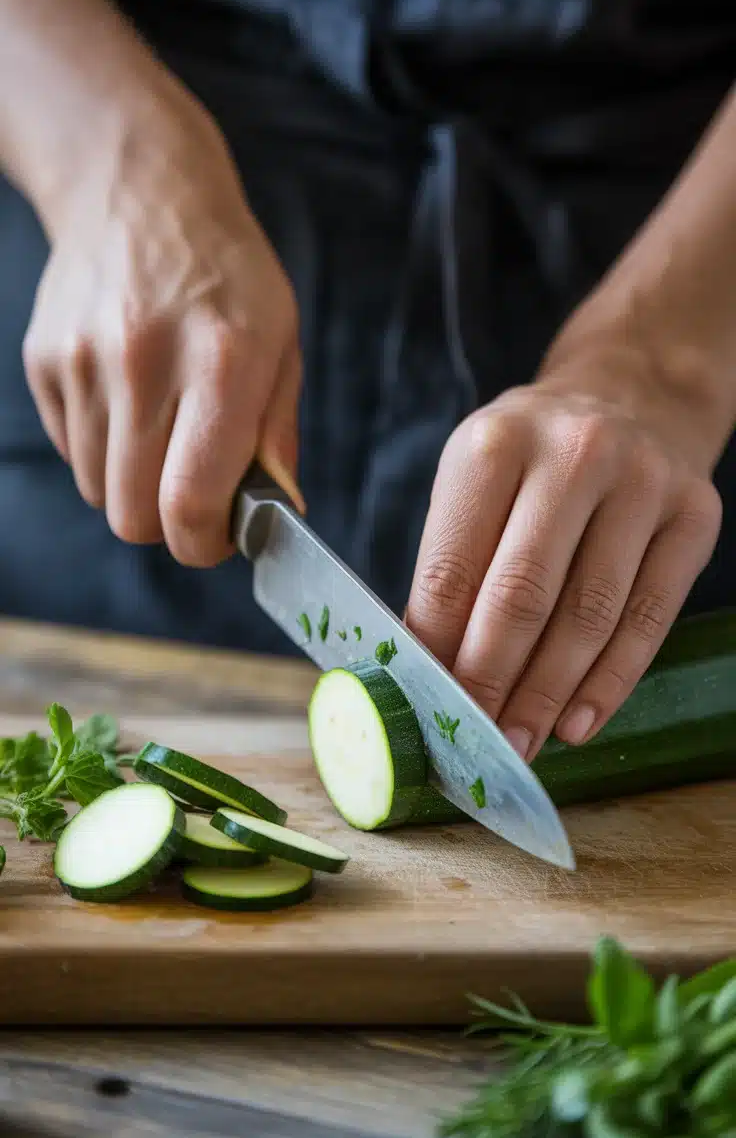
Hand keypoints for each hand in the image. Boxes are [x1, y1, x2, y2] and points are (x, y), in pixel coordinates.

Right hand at [22, 93, 302, 565]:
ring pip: (97, 491)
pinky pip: (72, 450)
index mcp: (221, 364)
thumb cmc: (226, 274)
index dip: (202, 543)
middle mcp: (144, 364)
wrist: (138, 189)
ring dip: (132, 484)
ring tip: (161, 431)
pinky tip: (128, 400)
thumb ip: (277, 434)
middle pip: (133, 515)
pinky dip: (102, 449)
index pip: (189, 502)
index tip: (215, 536)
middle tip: (191, 495)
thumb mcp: (280, 341)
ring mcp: (84, 362)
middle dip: (166, 525)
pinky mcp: (44, 361)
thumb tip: (274, 514)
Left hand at [406, 343, 721, 757]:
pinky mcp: (695, 514)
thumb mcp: (476, 482)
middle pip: (523, 594)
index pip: (453, 567)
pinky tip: (579, 723)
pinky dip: (610, 681)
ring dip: (549, 694)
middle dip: (491, 681)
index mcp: (496, 444)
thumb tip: (424, 668)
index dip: (436, 648)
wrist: (633, 394)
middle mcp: (574, 453)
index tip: (424, 706)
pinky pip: (650, 617)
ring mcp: (643, 482)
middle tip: (472, 741)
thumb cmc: (534, 458)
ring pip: (590, 614)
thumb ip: (451, 565)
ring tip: (521, 743)